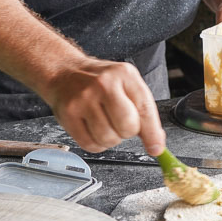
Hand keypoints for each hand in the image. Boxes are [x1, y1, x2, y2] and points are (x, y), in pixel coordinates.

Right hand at [47, 58, 166, 156]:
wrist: (65, 72)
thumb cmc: (99, 81)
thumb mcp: (126, 84)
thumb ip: (143, 110)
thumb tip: (155, 141)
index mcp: (124, 74)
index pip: (145, 108)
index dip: (152, 133)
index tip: (156, 148)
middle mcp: (104, 84)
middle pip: (127, 126)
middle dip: (127, 132)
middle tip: (120, 123)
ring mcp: (84, 98)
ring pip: (108, 139)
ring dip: (110, 139)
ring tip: (105, 123)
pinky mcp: (68, 114)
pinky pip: (89, 145)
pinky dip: (95, 144)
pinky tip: (93, 129)